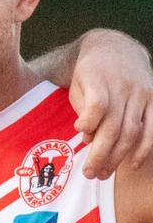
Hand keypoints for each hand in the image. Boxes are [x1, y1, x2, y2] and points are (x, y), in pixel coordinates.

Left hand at [69, 30, 152, 178]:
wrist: (116, 49)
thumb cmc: (90, 72)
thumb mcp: (78, 83)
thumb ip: (82, 109)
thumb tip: (87, 138)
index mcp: (98, 79)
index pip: (97, 104)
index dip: (88, 121)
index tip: (79, 131)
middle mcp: (123, 87)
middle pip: (114, 126)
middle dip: (101, 154)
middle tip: (89, 173)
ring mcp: (141, 94)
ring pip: (132, 131)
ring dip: (118, 157)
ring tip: (103, 173)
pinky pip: (152, 129)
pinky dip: (143, 149)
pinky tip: (131, 164)